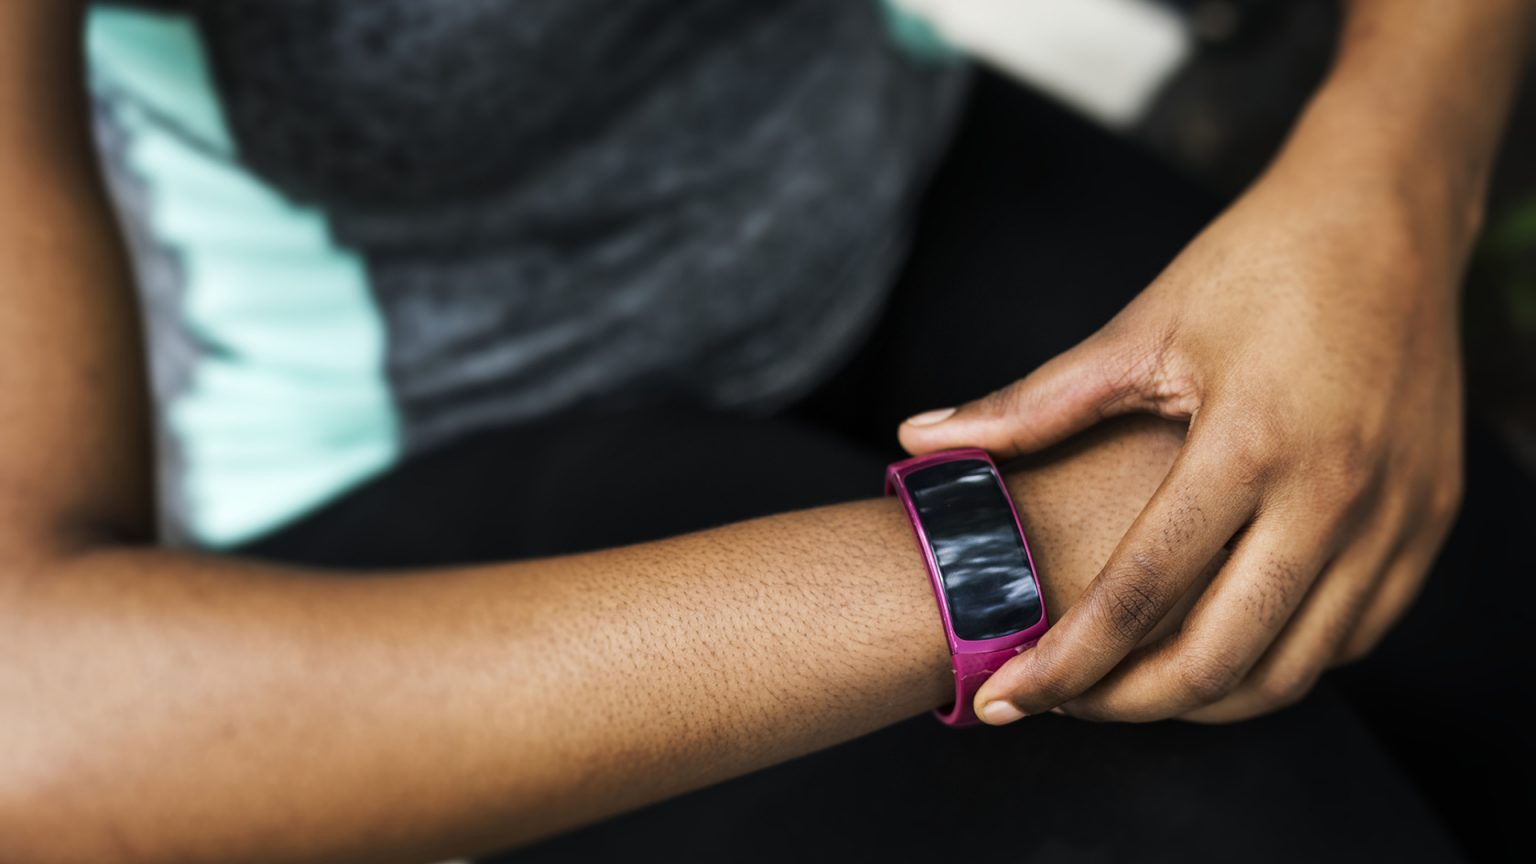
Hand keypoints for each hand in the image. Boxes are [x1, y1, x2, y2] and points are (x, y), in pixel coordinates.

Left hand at [900, 164, 1466, 723]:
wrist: (1388, 217)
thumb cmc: (1253, 265)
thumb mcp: (1138, 330)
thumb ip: (1030, 406)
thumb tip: (917, 439)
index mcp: (1249, 443)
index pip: (1138, 593)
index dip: (1062, 662)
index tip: (1002, 697)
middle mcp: (1334, 494)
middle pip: (1219, 659)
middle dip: (1125, 704)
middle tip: (1062, 702)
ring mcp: (1395, 516)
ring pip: (1294, 670)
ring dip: (1202, 699)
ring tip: (1129, 686)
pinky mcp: (1429, 522)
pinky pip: (1353, 637)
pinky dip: (1281, 663)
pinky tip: (1220, 646)